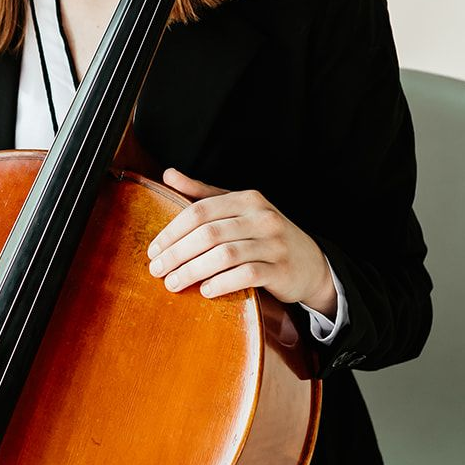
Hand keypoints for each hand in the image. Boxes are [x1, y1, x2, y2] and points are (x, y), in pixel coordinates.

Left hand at [147, 168, 336, 315]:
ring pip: (224, 255)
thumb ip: (203, 193)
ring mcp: (273, 243)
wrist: (311, 263)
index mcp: (247, 199)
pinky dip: (222, 283)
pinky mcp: (281, 269)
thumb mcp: (238, 209)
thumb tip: (168, 174)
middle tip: (156, 270)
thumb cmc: (265, 235)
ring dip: (193, 271)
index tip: (153, 250)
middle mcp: (262, 217)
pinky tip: (204, 291)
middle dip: (177, 253)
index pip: (200, 210)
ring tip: (173, 283)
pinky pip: (246, 275)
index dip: (172, 231)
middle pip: (208, 233)